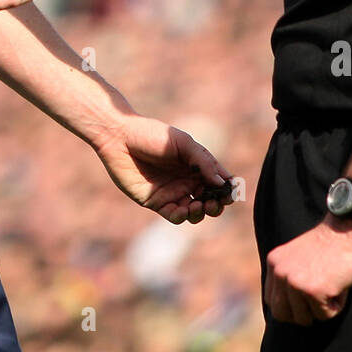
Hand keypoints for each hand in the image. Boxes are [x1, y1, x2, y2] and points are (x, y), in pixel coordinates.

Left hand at [92, 115, 234, 224]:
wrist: (120, 139)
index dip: (228, 190)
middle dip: (216, 205)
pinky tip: (182, 209)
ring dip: (200, 213)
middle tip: (213, 202)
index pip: (219, 182)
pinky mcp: (157, 202)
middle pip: (210, 200)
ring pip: (195, 212)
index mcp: (197, 165)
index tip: (231, 192)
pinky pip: (175, 216)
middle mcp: (188, 180)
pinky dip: (182, 217)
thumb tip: (221, 182)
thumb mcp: (182, 142)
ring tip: (197, 205)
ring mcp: (173, 193)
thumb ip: (202, 161)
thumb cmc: (152, 135)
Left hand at [264, 217, 351, 325]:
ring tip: (331, 286)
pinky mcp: (314, 291)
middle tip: (319, 302)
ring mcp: (296, 283)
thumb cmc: (329, 245)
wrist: (347, 229)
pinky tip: (340, 286)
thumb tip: (289, 306)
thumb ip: (288, 276)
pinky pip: (325, 315)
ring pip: (304, 318)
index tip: (306, 300)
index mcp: (275, 264)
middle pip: (282, 315)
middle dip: (302, 314)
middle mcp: (281, 273)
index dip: (291, 306)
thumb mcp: (297, 257)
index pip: (272, 301)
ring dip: (321, 309)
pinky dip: (337, 305)